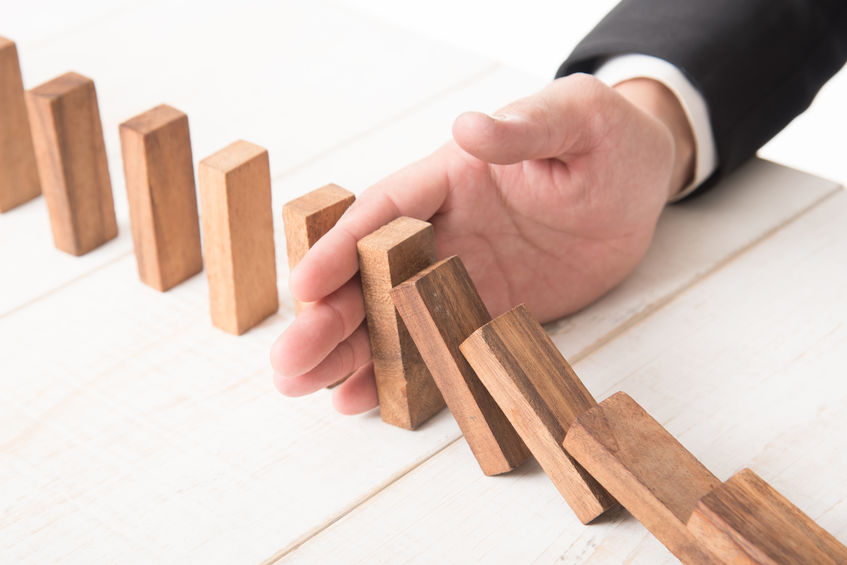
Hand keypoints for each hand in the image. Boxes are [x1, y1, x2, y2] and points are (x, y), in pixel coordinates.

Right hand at [270, 74, 694, 413]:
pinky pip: (437, 344)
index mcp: (449, 177)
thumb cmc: (606, 140)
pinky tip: (362, 397)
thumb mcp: (576, 119)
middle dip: (328, 316)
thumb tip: (470, 126)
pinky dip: (401, 371)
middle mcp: (443, 230)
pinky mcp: (486, 310)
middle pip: (371, 274)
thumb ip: (524, 128)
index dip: (340, 248)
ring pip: (391, 315)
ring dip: (348, 350)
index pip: (383, 213)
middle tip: (288, 359)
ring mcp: (460, 275)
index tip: (303, 285)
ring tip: (304, 385)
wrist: (641, 187)